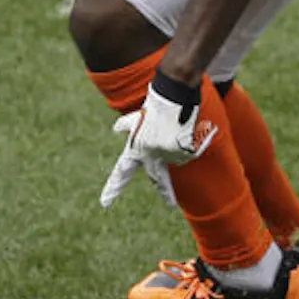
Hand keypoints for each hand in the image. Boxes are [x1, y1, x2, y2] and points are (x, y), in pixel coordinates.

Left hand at [100, 72, 215, 206]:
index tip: (105, 203)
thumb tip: (115, 129)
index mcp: (136, 148)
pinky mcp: (182, 150)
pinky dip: (194, 142)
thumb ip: (127, 126)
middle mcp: (149, 154)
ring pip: (178, 157)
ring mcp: (166, 153)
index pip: (122, 171)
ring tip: (179, 127)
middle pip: (158, 178)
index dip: (114, 187)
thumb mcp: (137, 116)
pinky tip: (189, 128)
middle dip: (165, 192)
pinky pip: (190, 151)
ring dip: (181, 146)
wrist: (173, 93)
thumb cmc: (155, 103)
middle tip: (170, 204)